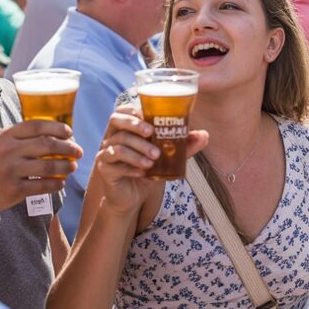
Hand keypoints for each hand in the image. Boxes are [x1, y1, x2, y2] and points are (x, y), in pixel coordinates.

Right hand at [0, 119, 81, 214]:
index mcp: (6, 136)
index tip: (70, 132)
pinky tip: (61, 182)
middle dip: (68, 147)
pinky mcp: (14, 190)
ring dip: (65, 166)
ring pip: (48, 165)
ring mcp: (11, 171)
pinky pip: (42, 185)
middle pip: (47, 144)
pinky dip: (56, 184)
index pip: (37, 126)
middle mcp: (8, 151)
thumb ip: (21, 137)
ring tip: (72, 166)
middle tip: (78, 151)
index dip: (57, 127)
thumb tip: (55, 133)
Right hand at [94, 106, 208, 214]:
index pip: (124, 111)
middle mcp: (112, 137)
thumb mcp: (166, 158)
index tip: (151, 118)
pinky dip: (131, 166)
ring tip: (153, 160)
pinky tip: (144, 173)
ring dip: (138, 150)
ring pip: (118, 144)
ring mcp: (106, 153)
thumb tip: (204, 135)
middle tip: (151, 133)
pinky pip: (114, 163)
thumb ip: (183, 146)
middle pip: (115, 120)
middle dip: (134, 125)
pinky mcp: (104, 169)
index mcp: (125, 129)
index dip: (135, 111)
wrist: (132, 197)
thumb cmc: (147, 170)